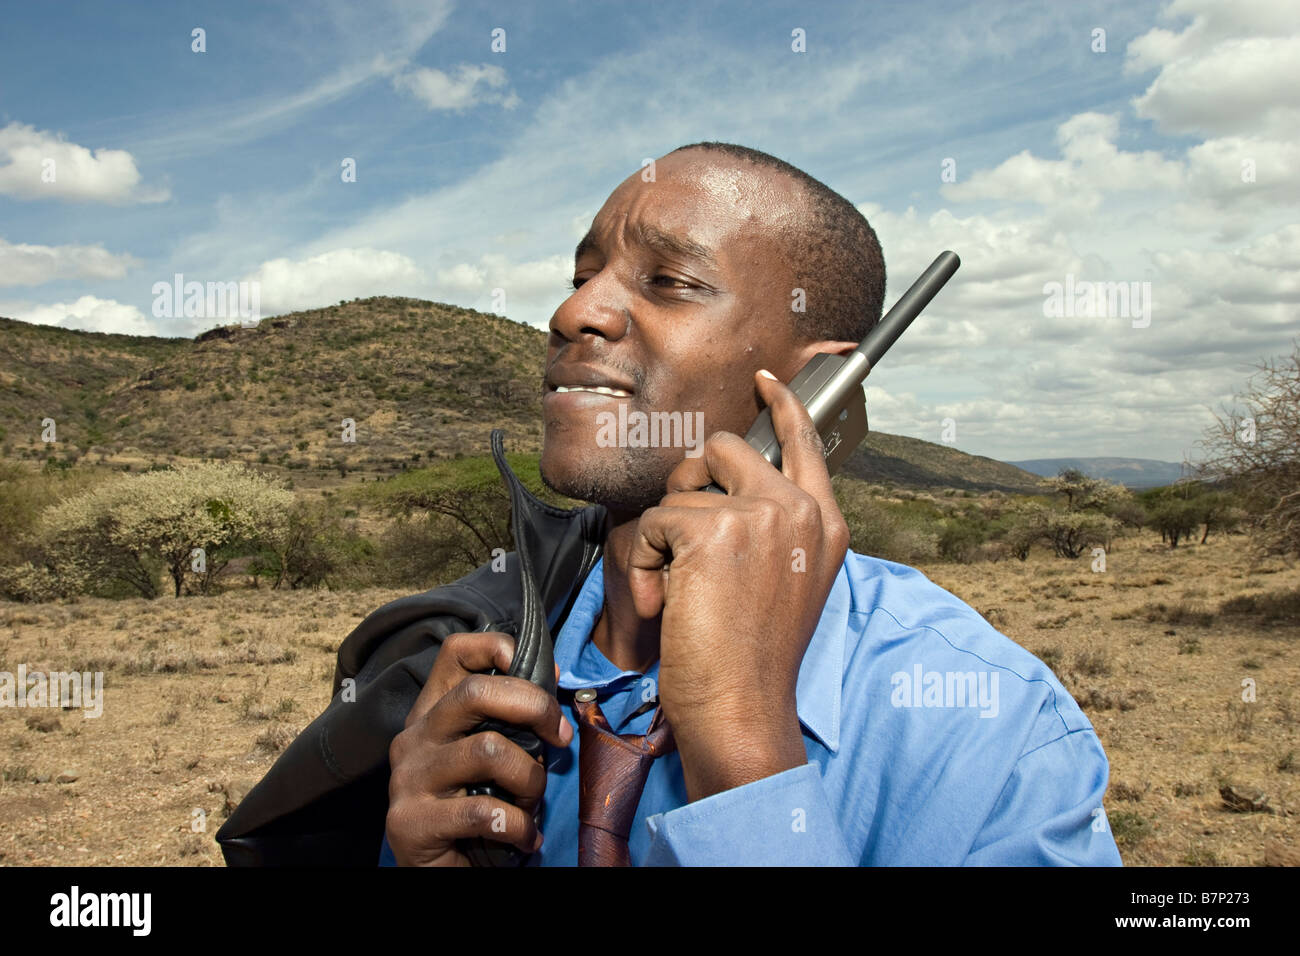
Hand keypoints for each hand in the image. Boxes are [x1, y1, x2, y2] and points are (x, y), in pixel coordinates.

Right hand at [385, 631, 572, 865]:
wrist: (441, 873)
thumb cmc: (475, 808)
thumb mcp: (494, 756)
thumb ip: (513, 717)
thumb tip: (553, 669)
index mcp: (432, 713)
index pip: (455, 652)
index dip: (498, 647)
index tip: (538, 674)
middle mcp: (414, 738)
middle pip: (476, 691)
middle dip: (535, 707)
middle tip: (560, 737)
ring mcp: (407, 778)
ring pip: (489, 750)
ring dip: (530, 780)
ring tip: (533, 804)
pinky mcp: (410, 822)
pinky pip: (484, 811)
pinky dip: (518, 826)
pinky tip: (523, 838)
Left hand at [625, 369, 849, 800]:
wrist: (743, 708)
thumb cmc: (754, 660)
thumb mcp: (788, 585)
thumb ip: (775, 532)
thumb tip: (725, 490)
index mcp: (826, 525)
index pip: (806, 443)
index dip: (783, 406)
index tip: (764, 381)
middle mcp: (802, 511)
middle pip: (725, 449)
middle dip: (689, 483)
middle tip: (682, 540)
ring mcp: (762, 515)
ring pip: (683, 489)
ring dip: (665, 541)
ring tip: (679, 592)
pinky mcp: (714, 529)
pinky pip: (656, 520)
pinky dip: (647, 562)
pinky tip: (667, 602)